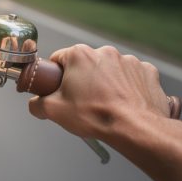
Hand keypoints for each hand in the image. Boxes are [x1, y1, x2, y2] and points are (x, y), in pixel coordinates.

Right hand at [28, 44, 171, 139]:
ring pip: (109, 70)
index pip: (58, 59)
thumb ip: (37, 104)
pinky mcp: (146, 72)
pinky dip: (127, 87)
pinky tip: (123, 102)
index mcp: (79, 55)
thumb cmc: (96, 115)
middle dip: (82, 79)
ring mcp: (128, 61)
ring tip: (105, 104)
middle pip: (85, 64)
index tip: (59, 88)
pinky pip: (131, 77)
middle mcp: (104, 52)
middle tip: (81, 101)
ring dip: (105, 83)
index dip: (55, 75)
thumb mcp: (53, 111)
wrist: (134, 128)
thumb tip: (35, 105)